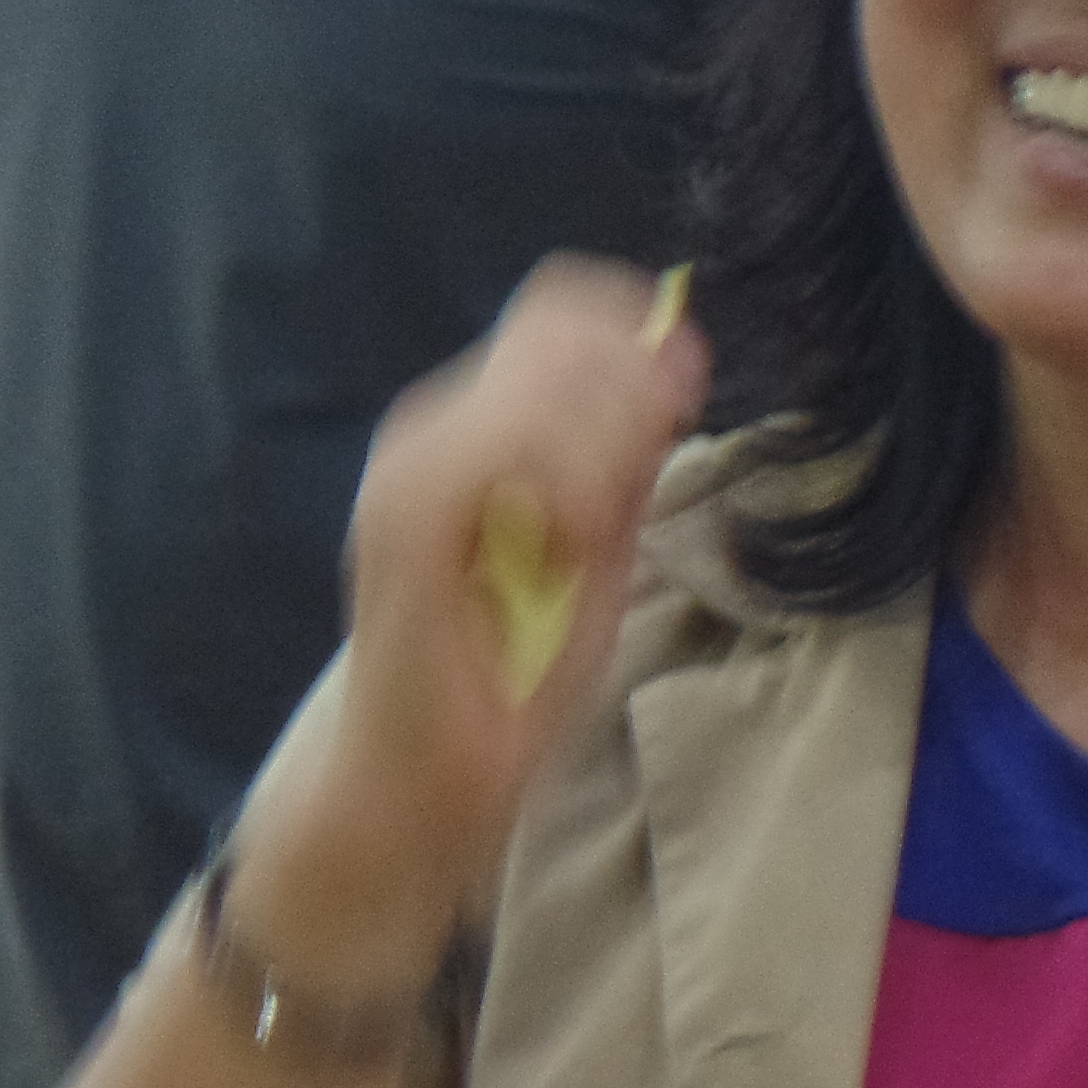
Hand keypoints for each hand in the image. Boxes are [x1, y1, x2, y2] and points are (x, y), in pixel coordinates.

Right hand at [233, 259, 707, 976]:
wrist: (417, 772)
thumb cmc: (512, 664)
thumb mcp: (601, 545)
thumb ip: (631, 457)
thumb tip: (678, 359)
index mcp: (486, 423)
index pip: (565, 315)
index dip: (636, 335)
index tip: (684, 394)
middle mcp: (437, 427)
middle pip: (556, 330)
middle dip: (629, 386)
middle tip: (644, 472)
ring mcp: (412, 469)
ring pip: (536, 383)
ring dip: (598, 437)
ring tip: (599, 524)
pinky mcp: (404, 518)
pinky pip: (499, 449)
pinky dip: (562, 479)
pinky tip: (572, 537)